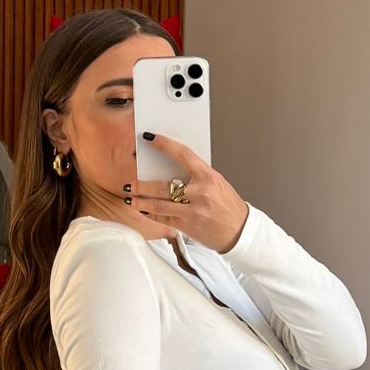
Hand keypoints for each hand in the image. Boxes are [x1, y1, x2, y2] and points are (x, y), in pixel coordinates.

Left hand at [124, 132, 250, 251]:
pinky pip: (163, 218)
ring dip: (141, 201)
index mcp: (209, 177)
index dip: (164, 144)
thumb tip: (170, 166)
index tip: (150, 138)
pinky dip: (150, 213)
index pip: (183, 154)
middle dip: (142, 185)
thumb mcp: (216, 183)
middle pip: (163, 186)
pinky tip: (143, 209)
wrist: (239, 231)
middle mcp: (200, 193)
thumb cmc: (228, 205)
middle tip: (130, 182)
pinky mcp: (187, 226)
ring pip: (159, 205)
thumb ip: (195, 175)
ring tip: (130, 197)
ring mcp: (193, 211)